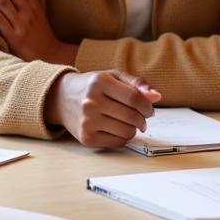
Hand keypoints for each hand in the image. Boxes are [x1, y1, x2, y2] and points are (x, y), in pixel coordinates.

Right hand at [45, 70, 160, 148]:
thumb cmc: (92, 86)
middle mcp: (91, 102)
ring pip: (126, 132)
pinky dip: (123, 138)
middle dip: (143, 119)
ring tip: (128, 122)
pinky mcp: (86, 138)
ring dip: (134, 129)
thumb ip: (136, 84)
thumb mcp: (113, 76)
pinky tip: (117, 129)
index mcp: (100, 82)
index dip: (147, 106)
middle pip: (132, 116)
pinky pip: (117, 143)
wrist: (62, 98)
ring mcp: (87, 122)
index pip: (134, 98)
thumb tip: (156, 96)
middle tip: (141, 117)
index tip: (149, 109)